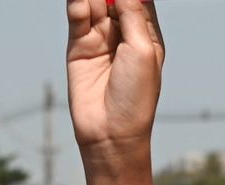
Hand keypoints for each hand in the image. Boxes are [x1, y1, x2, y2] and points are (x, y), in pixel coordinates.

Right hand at [66, 0, 164, 155]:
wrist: (110, 132)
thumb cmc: (136, 96)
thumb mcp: (142, 48)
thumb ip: (132, 12)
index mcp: (147, 33)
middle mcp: (123, 32)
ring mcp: (100, 37)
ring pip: (94, 1)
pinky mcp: (78, 45)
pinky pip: (77, 15)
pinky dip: (77, 1)